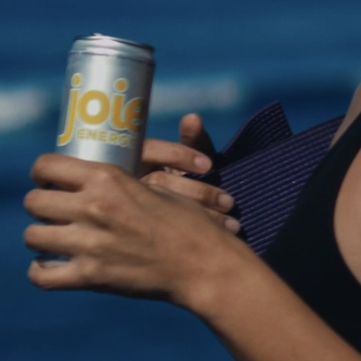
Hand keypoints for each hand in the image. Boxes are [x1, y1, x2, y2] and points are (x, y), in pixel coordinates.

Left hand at [23, 151, 247, 306]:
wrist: (204, 264)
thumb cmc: (187, 222)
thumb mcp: (157, 185)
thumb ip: (119, 182)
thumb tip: (94, 176)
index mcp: (107, 178)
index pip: (46, 166)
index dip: (42, 173)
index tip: (48, 180)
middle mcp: (93, 207)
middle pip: (33, 201)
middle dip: (39, 204)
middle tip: (51, 210)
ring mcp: (90, 243)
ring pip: (32, 236)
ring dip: (39, 237)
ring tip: (51, 238)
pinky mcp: (92, 276)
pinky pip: (43, 275)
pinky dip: (41, 272)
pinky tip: (52, 266)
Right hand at [138, 113, 237, 233]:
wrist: (160, 224)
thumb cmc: (177, 179)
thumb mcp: (185, 160)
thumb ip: (191, 140)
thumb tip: (192, 117)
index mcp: (135, 159)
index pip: (150, 150)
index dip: (178, 155)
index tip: (208, 165)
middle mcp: (127, 183)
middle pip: (159, 184)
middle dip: (197, 192)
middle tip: (229, 202)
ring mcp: (128, 210)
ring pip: (161, 212)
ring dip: (202, 217)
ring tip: (232, 224)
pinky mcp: (138, 234)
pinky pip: (164, 238)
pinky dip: (193, 239)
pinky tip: (215, 243)